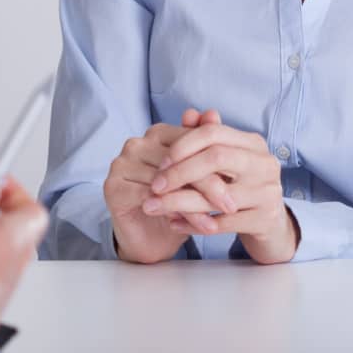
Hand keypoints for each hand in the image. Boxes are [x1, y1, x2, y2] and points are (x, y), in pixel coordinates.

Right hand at [105, 112, 239, 262]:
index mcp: (157, 133)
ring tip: (217, 220)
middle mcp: (136, 144)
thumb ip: (205, 147)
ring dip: (194, 204)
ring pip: (167, 183)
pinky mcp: (113, 186)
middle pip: (179, 163)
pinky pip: (151, 198)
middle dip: (207, 186)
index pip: (190, 144)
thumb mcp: (198, 177)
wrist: (153, 239)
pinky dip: (178, 213)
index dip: (215, 163)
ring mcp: (121, 163)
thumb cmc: (179, 204)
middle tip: (232, 205)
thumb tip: (214, 113)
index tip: (239, 183)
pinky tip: (197, 225)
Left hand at [149, 115, 297, 263]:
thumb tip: (189, 113)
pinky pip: (221, 224)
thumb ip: (207, 138)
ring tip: (153, 207)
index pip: (214, 133)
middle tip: (155, 185)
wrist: (271, 222)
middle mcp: (265, 163)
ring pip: (215, 196)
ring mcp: (268, 192)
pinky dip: (192, 224)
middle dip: (179, 172)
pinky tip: (173, 224)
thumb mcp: (226, 161)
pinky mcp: (265, 219)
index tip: (161, 162)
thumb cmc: (241, 186)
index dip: (183, 145)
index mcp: (254, 143)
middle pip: (216, 158)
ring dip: (178, 202)